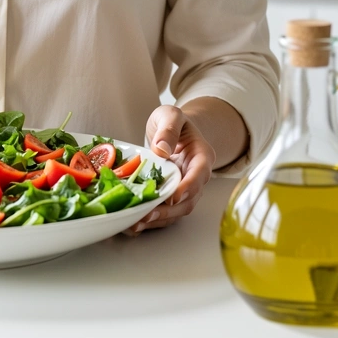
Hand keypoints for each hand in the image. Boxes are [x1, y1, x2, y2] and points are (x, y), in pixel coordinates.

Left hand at [123, 104, 215, 235]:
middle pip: (188, 200)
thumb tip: (161, 149)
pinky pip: (166, 211)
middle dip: (168, 211)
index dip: (187, 188)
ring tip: (136, 223)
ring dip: (158, 219)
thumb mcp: (171, 114)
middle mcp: (197, 177)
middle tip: (147, 215)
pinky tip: (134, 222)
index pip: (199, 176)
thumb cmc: (173, 121)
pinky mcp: (172, 195)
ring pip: (177, 210)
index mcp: (202, 157)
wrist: (172, 128)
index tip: (172, 197)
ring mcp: (185, 189)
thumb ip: (168, 129)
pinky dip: (152, 219)